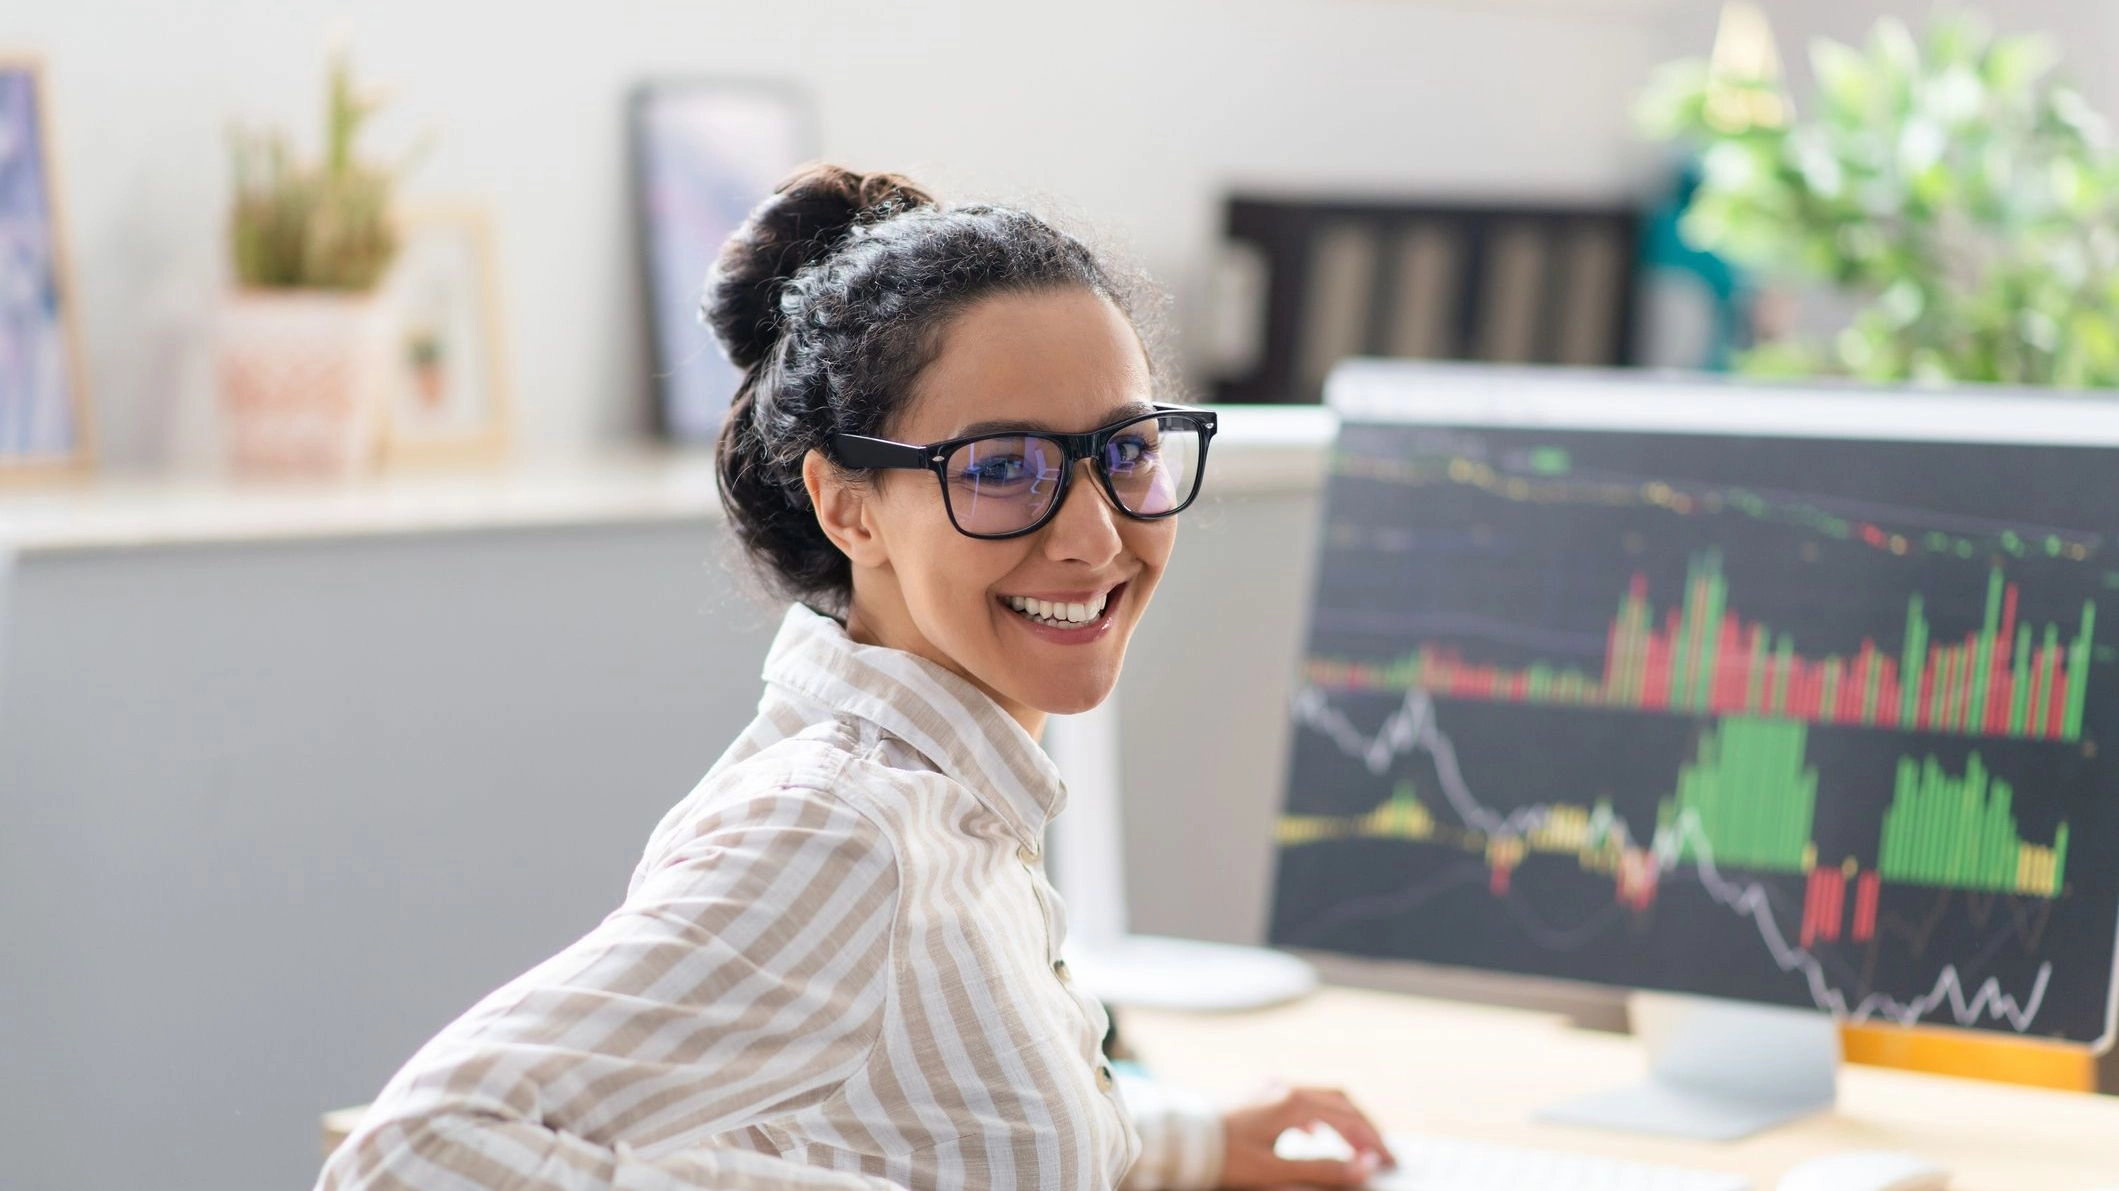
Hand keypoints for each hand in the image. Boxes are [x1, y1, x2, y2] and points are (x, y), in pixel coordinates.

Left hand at [1217, 1083, 1396, 1188]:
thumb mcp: (1276, 1171)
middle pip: (1340, 1101)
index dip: (1373, 1141)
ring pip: (1322, 1096)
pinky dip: (1319, 1114)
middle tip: (1380, 1152)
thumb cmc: (1225, 1158)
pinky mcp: (1258, 1092)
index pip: (1348, 1119)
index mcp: (1293, 1104)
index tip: (1389, 1160)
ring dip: (1343, 1118)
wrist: (1180, 1142)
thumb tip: (1364, 1166)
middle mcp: (1285, 1087)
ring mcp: (1271, 1087)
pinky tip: (1314, 1133)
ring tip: (1355, 1146)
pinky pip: (1301, 1097)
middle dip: (1364, 1126)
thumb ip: (1322, 1169)